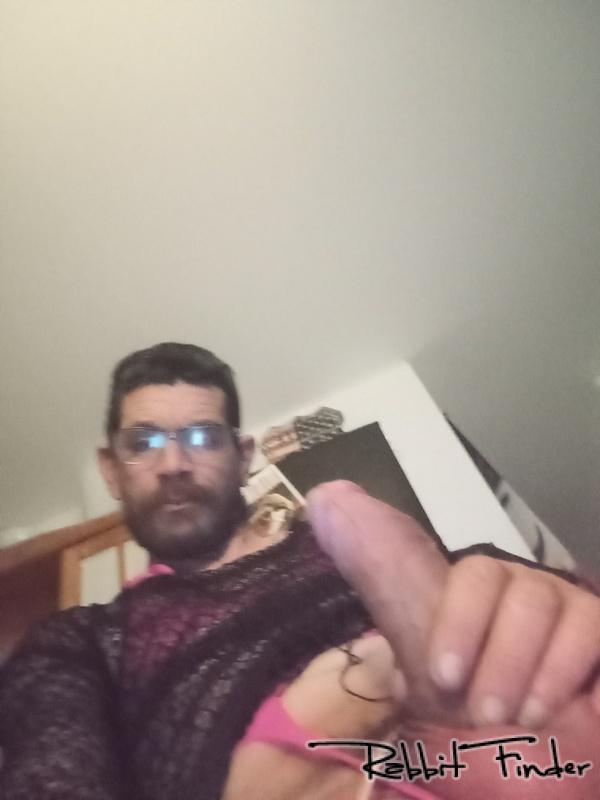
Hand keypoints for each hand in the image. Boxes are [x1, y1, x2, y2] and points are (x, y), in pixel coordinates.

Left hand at [305, 480, 599, 728]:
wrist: (544, 787)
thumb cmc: (484, 746)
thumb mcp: (420, 678)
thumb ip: (384, 588)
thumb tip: (323, 499)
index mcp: (448, 604)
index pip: (417, 551)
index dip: (391, 549)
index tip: (393, 596)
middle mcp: (499, 594)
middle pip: (484, 572)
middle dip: (469, 635)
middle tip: (465, 698)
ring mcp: (553, 606)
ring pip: (534, 594)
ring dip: (514, 661)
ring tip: (508, 714)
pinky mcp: (595, 625)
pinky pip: (587, 620)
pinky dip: (561, 665)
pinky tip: (548, 705)